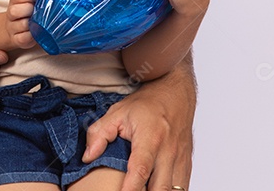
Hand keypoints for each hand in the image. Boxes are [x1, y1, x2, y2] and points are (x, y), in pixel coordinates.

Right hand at [5, 0, 36, 49]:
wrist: (16, 29)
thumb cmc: (28, 12)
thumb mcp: (31, 0)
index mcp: (14, 1)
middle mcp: (10, 14)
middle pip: (14, 11)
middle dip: (29, 10)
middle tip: (39, 12)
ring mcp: (12, 28)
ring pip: (21, 25)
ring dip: (33, 24)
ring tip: (41, 22)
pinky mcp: (17, 40)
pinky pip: (23, 39)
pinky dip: (32, 36)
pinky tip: (38, 33)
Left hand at [82, 60, 195, 190]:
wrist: (175, 92)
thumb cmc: (147, 104)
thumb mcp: (118, 112)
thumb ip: (100, 134)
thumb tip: (87, 157)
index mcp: (150, 138)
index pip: (140, 169)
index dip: (130, 188)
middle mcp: (168, 151)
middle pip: (160, 187)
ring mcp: (180, 159)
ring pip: (174, 190)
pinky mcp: (186, 164)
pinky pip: (182, 187)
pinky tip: (155, 189)